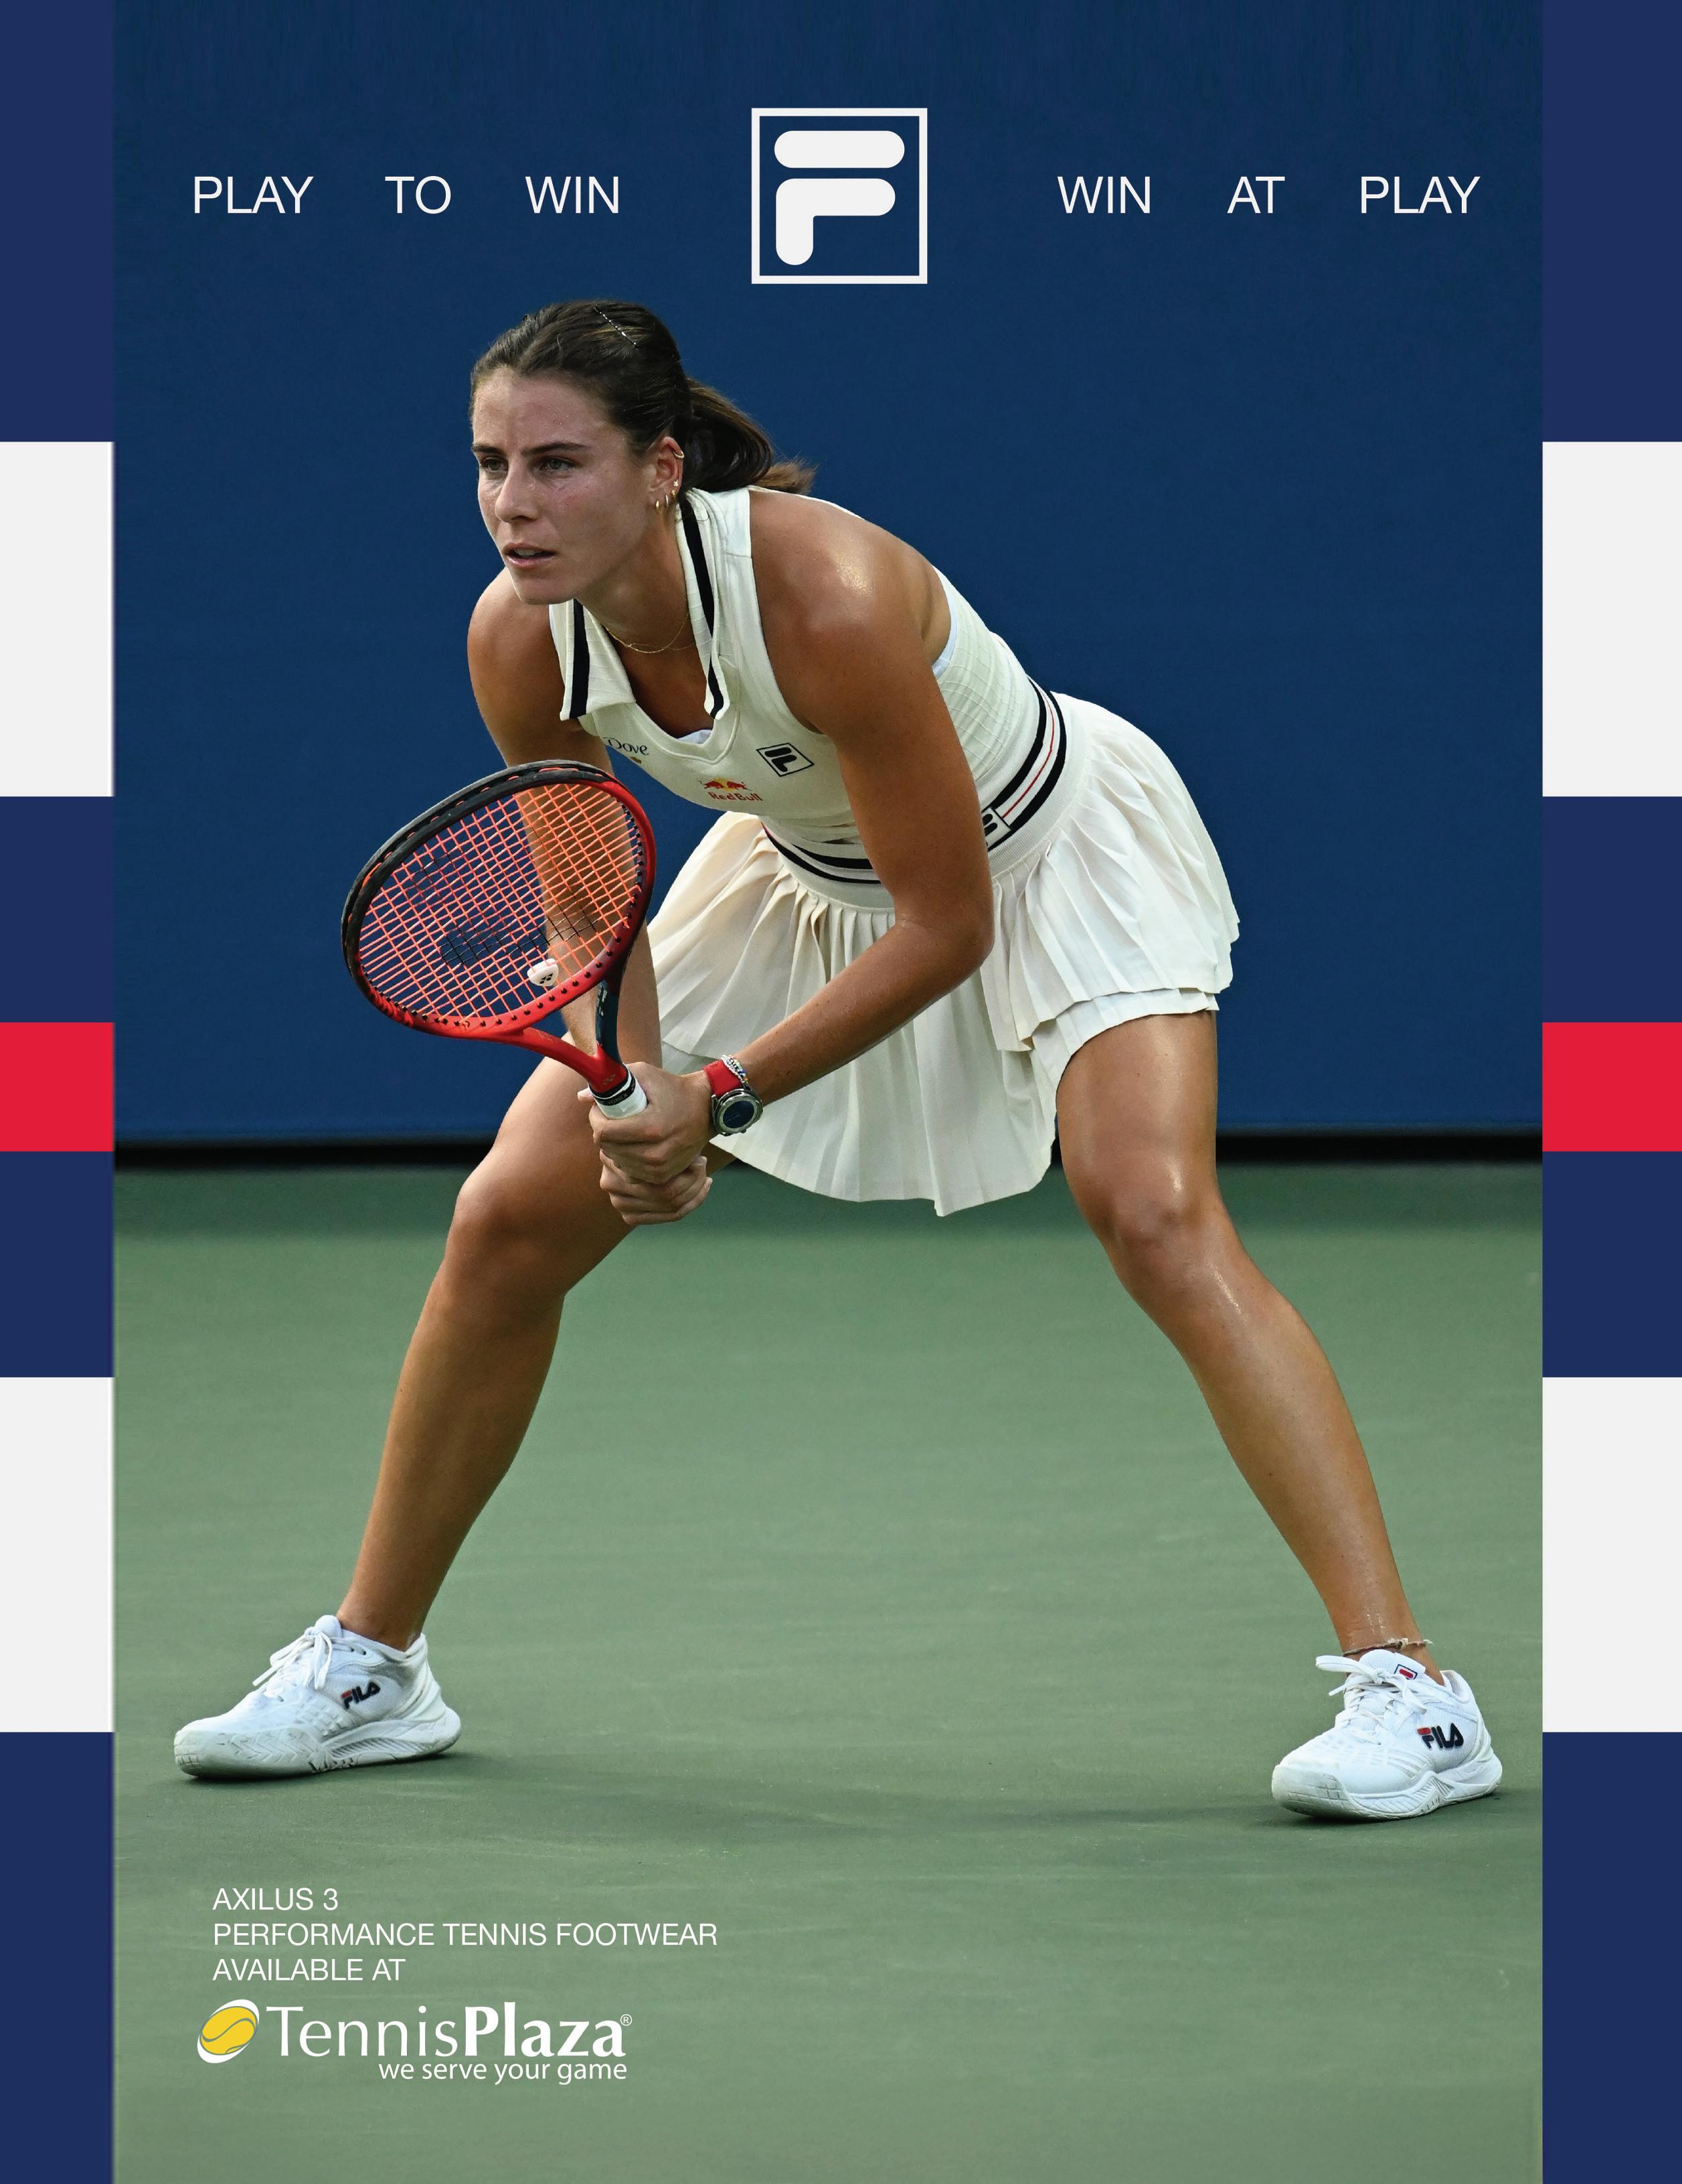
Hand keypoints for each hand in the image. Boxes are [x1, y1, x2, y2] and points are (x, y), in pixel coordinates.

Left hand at [580, 1064, 714, 1226]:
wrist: (706, 1109)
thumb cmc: (673, 1088)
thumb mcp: (645, 1075)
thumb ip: (613, 1083)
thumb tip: (581, 1097)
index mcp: (650, 1127)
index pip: (604, 1133)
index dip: (595, 1119)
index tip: (600, 1110)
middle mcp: (655, 1153)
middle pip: (607, 1149)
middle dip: (602, 1133)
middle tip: (609, 1119)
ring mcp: (659, 1168)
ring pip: (616, 1162)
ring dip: (613, 1147)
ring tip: (622, 1132)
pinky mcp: (662, 1176)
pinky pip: (629, 1172)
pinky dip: (625, 1159)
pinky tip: (631, 1145)